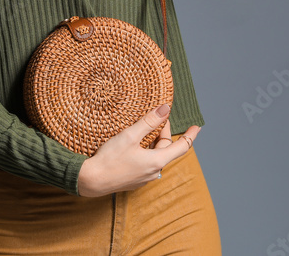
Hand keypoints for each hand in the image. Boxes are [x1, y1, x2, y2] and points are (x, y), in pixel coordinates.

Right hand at [76, 104, 200, 196]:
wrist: (91, 180)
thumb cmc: (110, 158)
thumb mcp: (130, 135)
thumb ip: (149, 122)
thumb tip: (166, 109)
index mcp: (157, 161)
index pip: (181, 147)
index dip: (190, 136)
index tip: (197, 127)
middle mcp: (154, 172)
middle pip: (166, 150)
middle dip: (165, 133)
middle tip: (159, 118)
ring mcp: (144, 178)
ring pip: (156, 157)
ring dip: (155, 143)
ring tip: (147, 130)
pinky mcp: (134, 180)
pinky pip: (146, 164)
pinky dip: (146, 152)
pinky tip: (135, 146)